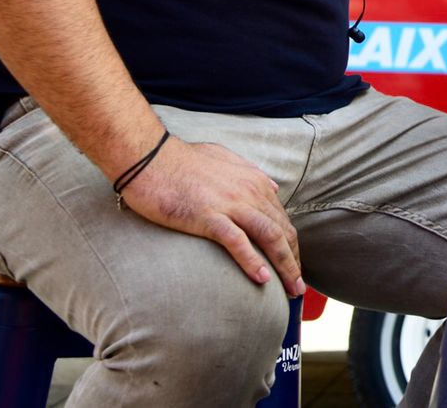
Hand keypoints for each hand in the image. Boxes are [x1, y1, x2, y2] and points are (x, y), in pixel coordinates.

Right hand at [119, 137, 304, 293]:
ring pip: (269, 237)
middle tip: (298, 287)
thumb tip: (270, 185)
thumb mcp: (223, 158)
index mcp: (253, 181)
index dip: (291, 245)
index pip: (281, 219)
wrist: (148, 157)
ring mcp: (230, 204)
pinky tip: (262, 279)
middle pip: (282, 231)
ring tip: (292, 289)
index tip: (293, 266)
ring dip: (284, 265)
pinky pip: (237, 242)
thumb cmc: (180, 160)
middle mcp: (249, 192)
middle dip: (294, 261)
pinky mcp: (208, 216)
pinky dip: (253, 261)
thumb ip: (249, 171)